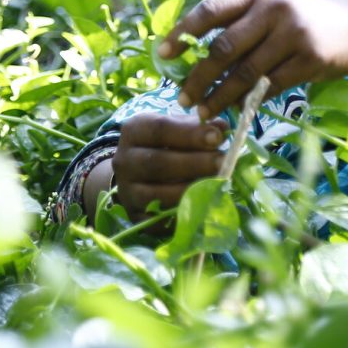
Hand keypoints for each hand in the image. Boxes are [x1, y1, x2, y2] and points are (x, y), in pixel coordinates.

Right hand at [108, 113, 226, 216]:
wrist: (139, 173)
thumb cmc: (166, 144)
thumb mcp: (178, 127)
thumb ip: (198, 127)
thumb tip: (222, 129)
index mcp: (134, 131)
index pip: (159, 130)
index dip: (190, 134)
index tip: (217, 138)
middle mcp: (124, 161)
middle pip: (158, 163)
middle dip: (195, 163)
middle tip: (223, 162)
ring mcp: (127, 191)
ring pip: (157, 195)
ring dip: (191, 190)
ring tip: (217, 184)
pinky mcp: (135, 216)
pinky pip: (159, 220)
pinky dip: (183, 214)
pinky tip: (204, 205)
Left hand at [159, 0, 347, 120]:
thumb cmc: (303, 19)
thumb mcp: (272, 7)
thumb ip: (239, 24)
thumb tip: (192, 56)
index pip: (211, 10)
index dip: (183, 33)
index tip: (163, 55)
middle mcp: (274, 9)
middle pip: (224, 48)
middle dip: (198, 77)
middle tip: (182, 98)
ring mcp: (294, 34)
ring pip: (245, 73)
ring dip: (220, 97)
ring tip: (203, 112)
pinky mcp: (310, 60)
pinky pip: (271, 87)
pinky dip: (250, 102)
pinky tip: (238, 111)